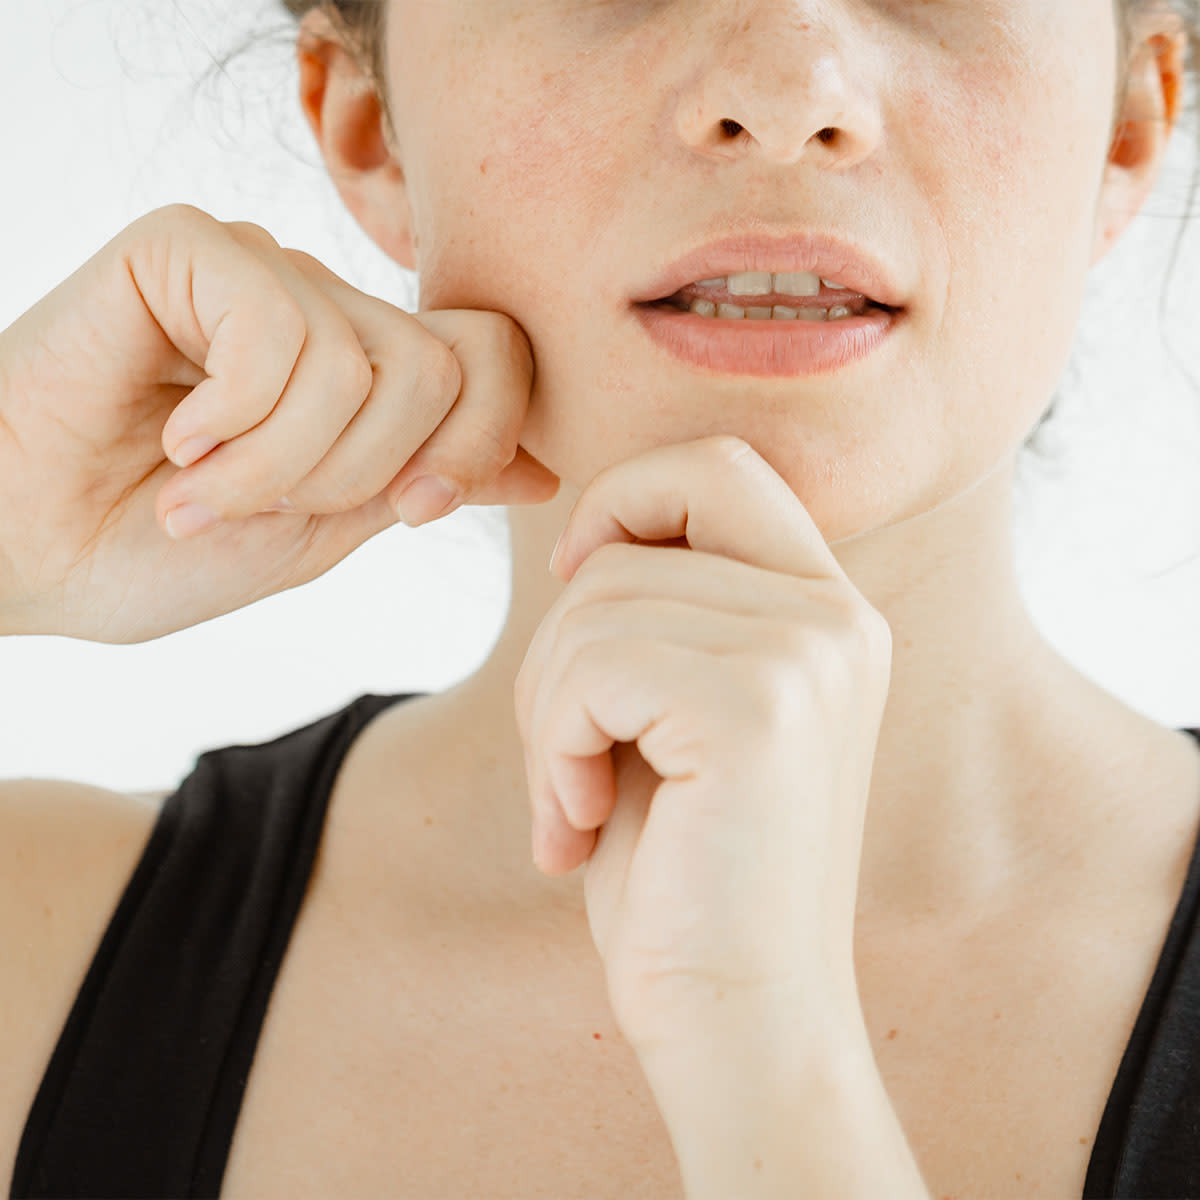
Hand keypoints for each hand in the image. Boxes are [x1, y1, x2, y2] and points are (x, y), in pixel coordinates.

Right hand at [0, 203, 557, 642]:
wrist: (30, 556)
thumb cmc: (162, 551)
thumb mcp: (329, 529)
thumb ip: (428, 483)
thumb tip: (543, 472)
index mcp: (366, 371)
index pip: (498, 358)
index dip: (478, 446)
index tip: (414, 511)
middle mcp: (323, 308)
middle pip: (442, 369)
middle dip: (361, 473)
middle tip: (267, 504)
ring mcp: (258, 270)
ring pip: (362, 362)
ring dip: (281, 464)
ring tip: (202, 487)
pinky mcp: (185, 246)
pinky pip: (277, 330)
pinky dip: (233, 421)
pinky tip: (170, 438)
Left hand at [514, 436, 891, 1058]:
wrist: (736, 1021)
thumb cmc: (684, 872)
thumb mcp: (671, 715)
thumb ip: (659, 614)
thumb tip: (585, 541)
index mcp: (826, 609)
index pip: (713, 465)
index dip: (622, 503)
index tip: (580, 592)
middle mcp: (836, 616)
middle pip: (630, 536)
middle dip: (561, 635)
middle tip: (563, 742)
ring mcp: (808, 656)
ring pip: (593, 605)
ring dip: (546, 709)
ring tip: (571, 800)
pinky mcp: (760, 709)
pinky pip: (592, 667)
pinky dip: (549, 745)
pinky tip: (573, 827)